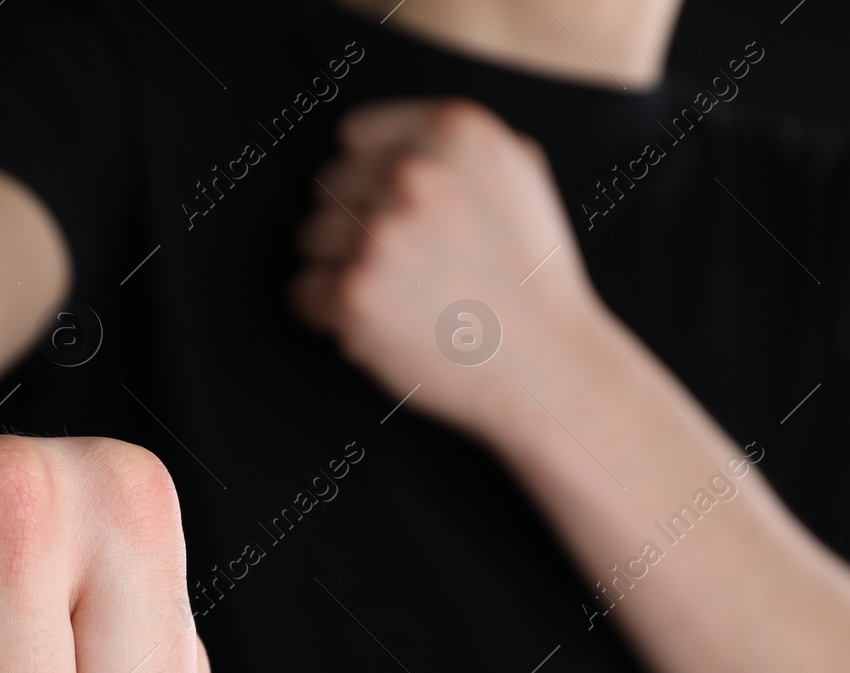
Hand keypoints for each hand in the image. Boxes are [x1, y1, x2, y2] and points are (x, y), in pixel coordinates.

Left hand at [291, 98, 606, 437]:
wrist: (548, 366)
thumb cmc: (532, 278)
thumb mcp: (518, 176)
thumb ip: (456, 146)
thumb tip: (392, 138)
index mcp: (453, 129)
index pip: (354, 136)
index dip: (370, 180)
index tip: (396, 217)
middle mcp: (413, 171)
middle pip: (329, 187)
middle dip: (354, 228)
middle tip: (407, 270)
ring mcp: (380, 231)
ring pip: (310, 238)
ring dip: (340, 271)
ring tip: (399, 300)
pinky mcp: (354, 291)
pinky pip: (302, 292)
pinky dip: (328, 316)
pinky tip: (380, 327)